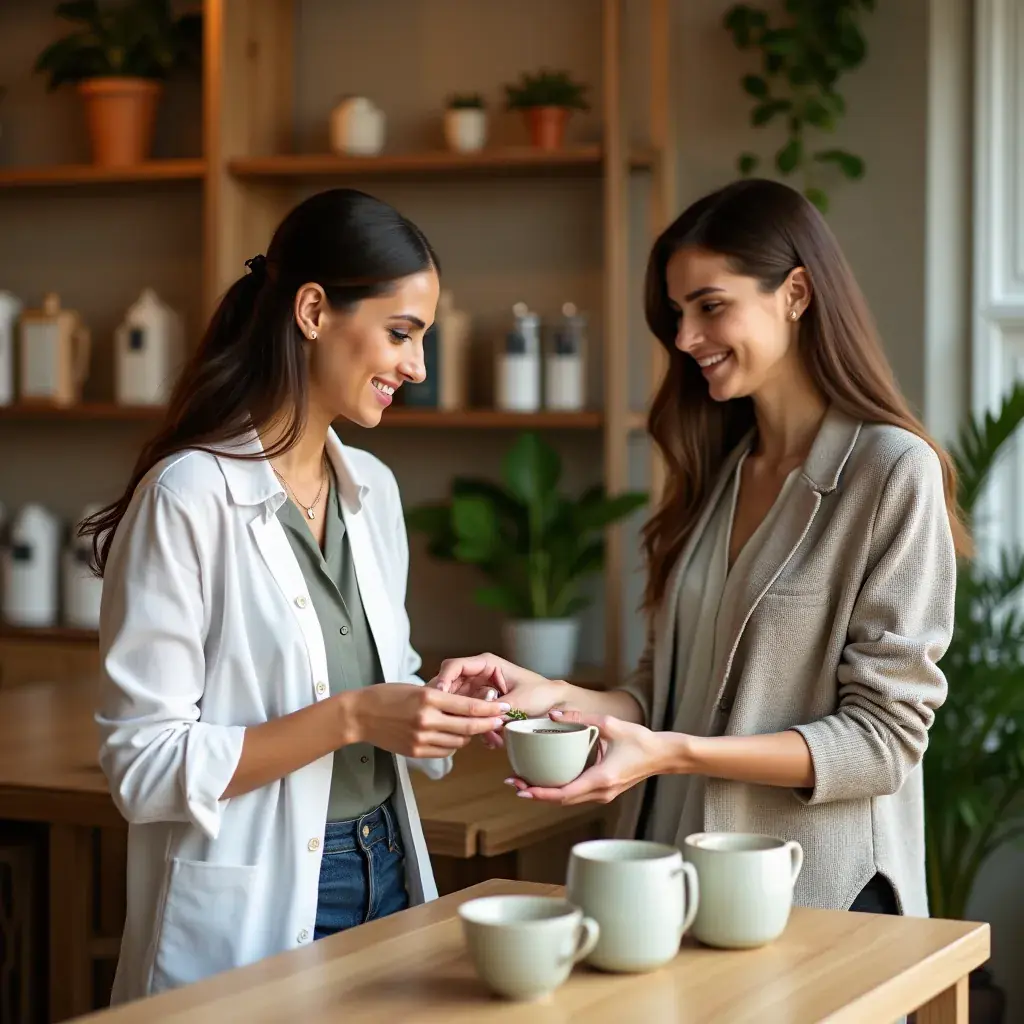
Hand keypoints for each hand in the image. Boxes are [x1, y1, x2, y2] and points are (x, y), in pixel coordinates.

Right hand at [345, 684, 508, 758]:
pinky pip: (444, 751)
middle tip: (501, 721)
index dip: (489, 709)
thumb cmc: (387, 696)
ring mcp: (421, 738)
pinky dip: (453, 745)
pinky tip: (454, 736)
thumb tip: (466, 704)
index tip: (502, 707)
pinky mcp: (415, 752)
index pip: (468, 706)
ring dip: (469, 736)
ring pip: (458, 742)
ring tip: (475, 728)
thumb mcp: (416, 688)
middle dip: (488, 724)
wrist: (360, 715)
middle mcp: (426, 720)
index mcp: (428, 698)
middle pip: (467, 727)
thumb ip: (441, 696)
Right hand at [431, 652, 568, 747]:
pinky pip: (470, 716)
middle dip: (454, 707)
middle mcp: (479, 676)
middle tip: (455, 722)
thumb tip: (478, 718)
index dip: (443, 679)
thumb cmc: (540, 693)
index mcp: (486, 664)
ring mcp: (478, 691)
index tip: (439, 696)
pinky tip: (492, 739)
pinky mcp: (481, 706)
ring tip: (487, 736)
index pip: (455, 666)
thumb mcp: (518, 700)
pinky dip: (477, 728)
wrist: (554, 704)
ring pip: (459, 705)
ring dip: (467, 721)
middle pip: (451, 687)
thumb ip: (496, 708)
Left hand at [506, 709, 676, 804]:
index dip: (540, 793)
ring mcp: (603, 795)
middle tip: (514, 783)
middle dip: (536, 794)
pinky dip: (560, 791)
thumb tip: (553, 715)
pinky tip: (547, 780)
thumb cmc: (640, 740)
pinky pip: (577, 795)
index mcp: (601, 779)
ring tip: (524, 783)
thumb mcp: (611, 724)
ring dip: (546, 794)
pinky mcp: (604, 791)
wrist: (663, 756)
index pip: (564, 793)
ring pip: (568, 800)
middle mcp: (600, 792)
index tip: (521, 788)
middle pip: (562, 801)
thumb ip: (582, 718)